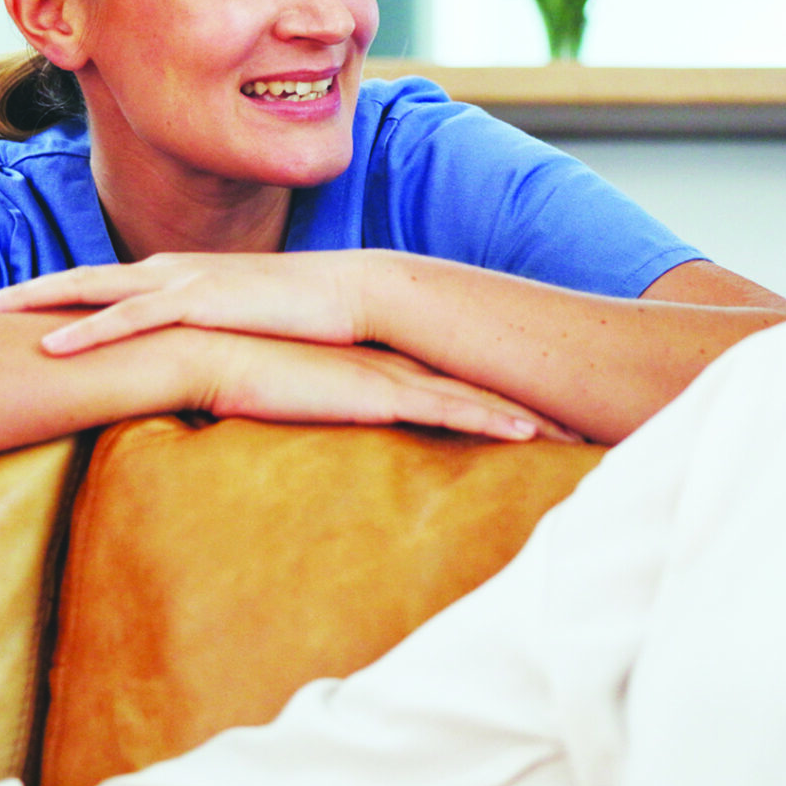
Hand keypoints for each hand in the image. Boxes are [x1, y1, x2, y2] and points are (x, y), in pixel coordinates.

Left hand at [0, 252, 369, 355]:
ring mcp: (183, 282)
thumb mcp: (249, 329)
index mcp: (180, 276)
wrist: (356, 293)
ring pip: (92, 288)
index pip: (105, 284)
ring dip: (36, 300)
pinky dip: (87, 329)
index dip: (55, 293)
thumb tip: (197, 370)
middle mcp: (171, 270)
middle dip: (25, 290)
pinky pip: (131, 317)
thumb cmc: (310, 318)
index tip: (13, 307)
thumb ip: (214, 341)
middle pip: (82, 278)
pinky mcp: (201, 302)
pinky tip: (50, 345)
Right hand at [194, 335, 580, 443]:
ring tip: (581, 436)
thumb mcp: (278, 396)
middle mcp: (391, 363)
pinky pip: (448, 411)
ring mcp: (387, 375)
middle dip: (534, 400)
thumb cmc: (226, 375)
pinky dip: (494, 422)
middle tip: (587, 419)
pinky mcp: (376, 393)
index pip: (449, 377)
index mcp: (372, 363)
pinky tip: (533, 436)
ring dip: (531, 417)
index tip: (541, 410)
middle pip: (479, 381)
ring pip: (477, 397)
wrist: (198, 350)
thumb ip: (300, 407)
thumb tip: (298, 432)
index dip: (495, 391)